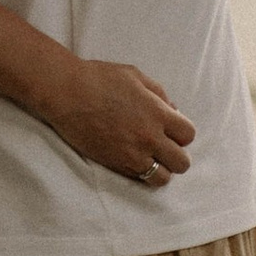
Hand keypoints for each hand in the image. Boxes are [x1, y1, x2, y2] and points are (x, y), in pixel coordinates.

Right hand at [45, 61, 195, 188]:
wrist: (66, 93)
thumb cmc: (99, 78)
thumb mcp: (135, 76)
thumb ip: (159, 93)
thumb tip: (173, 109)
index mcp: (157, 113)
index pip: (188, 135)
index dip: (181, 132)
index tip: (170, 128)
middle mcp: (149, 138)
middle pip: (181, 162)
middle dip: (176, 155)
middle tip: (162, 146)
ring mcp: (132, 154)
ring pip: (162, 177)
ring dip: (160, 169)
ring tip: (149, 158)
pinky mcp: (115, 164)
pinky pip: (139, 179)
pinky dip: (140, 172)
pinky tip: (132, 159)